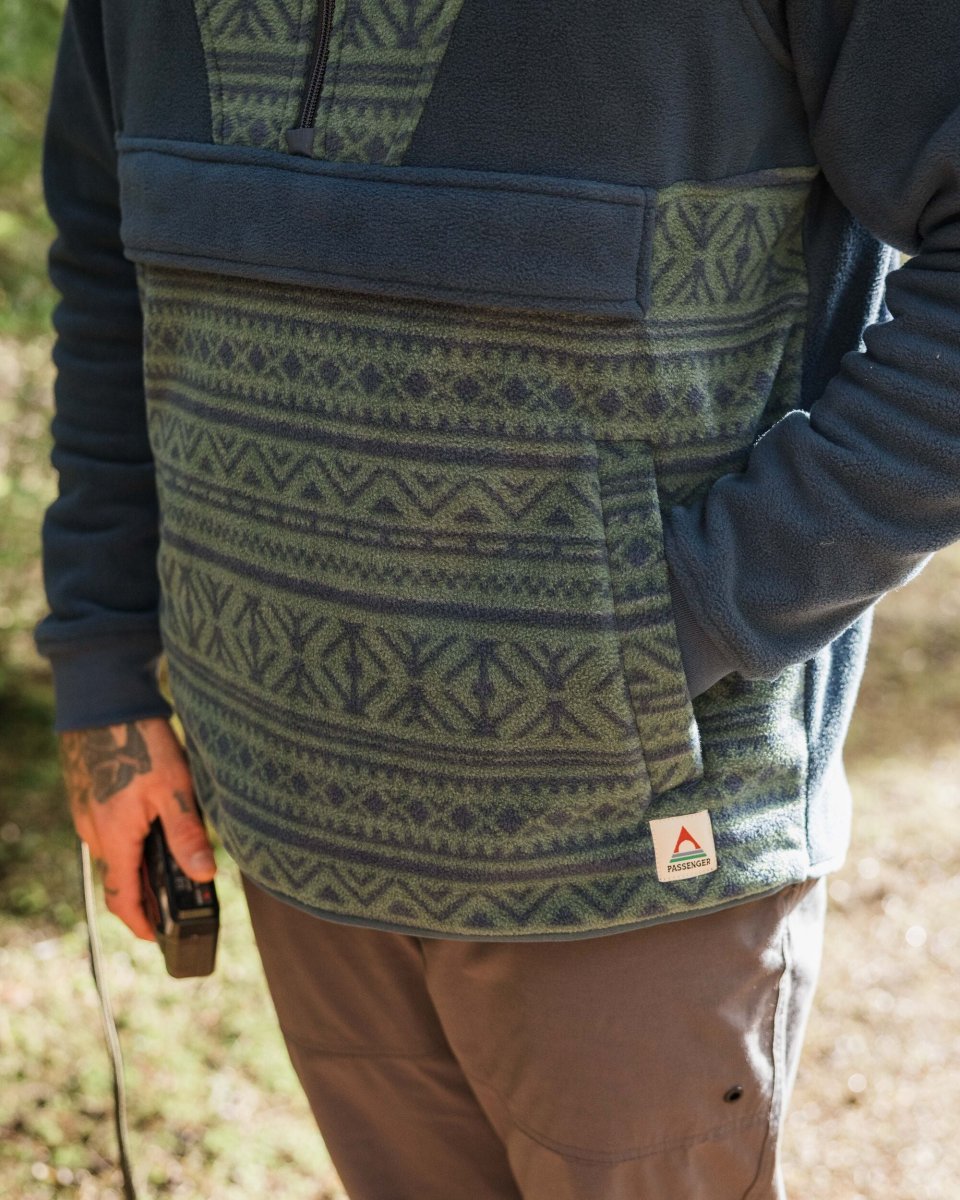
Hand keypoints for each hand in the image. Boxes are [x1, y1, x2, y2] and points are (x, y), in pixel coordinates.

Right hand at [60, 717, 216, 940]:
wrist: (102, 700)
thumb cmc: (138, 740)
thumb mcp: (174, 787)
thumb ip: (187, 833)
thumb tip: (203, 875)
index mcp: (114, 838)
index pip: (123, 898)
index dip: (141, 923)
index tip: (158, 936)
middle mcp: (93, 832)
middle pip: (121, 877)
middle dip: (148, 890)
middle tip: (180, 892)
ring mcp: (88, 814)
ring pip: (116, 851)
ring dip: (141, 859)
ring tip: (175, 852)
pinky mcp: (89, 797)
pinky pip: (110, 829)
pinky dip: (131, 836)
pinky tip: (155, 819)